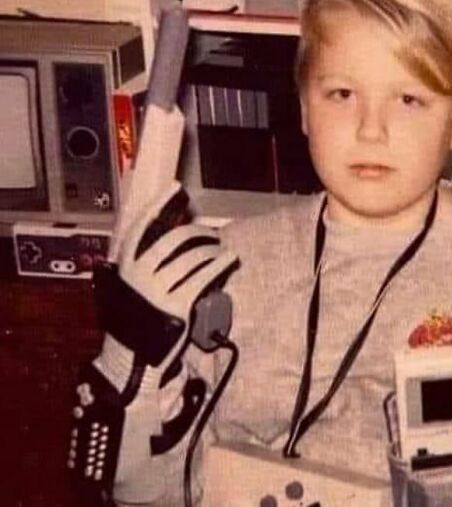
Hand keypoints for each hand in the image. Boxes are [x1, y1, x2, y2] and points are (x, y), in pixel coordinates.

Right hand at [97, 181, 238, 382]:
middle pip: (175, 239)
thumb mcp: (130, 286)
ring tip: (221, 248)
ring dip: (211, 248)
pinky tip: (229, 258)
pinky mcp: (178, 306)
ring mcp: (158, 290)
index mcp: (125, 266)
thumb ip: (145, 262)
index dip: (159, 204)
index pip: (142, 226)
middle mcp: (140, 275)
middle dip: (197, 231)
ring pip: (192, 256)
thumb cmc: (135, 318)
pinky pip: (204, 276)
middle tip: (210, 233)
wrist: (132, 359)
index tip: (175, 188)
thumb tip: (174, 231)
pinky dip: (220, 263)